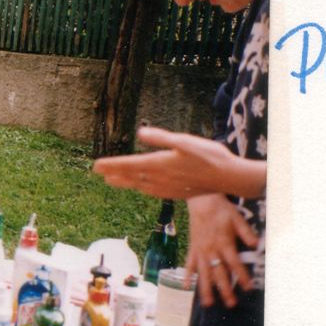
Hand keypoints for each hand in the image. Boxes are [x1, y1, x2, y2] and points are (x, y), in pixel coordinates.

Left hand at [93, 126, 251, 198]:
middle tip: (99, 172)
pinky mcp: (177, 193)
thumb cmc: (209, 156)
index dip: (112, 165)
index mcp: (160, 164)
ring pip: (140, 185)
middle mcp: (161, 178)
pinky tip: (141, 188)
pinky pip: (153, 192)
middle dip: (114, 174)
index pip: (129, 165)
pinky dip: (141, 189)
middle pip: (131, 177)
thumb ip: (161, 138)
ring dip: (125, 182)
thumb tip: (141, 133)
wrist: (229, 178)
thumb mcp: (185, 141)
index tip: (96, 166)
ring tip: (112, 181)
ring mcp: (168, 188)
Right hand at [183, 193, 257, 307]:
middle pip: (219, 273)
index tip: (249, 288)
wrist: (201, 200)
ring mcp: (200, 251)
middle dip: (225, 289)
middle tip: (231, 303)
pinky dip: (187, 275)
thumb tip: (258, 245)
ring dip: (205, 289)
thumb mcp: (237, 219)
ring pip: (203, 273)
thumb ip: (246, 233)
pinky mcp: (192, 248)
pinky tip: (185, 287)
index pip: (234, 264)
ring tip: (208, 303)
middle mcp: (211, 250)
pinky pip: (189, 264)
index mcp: (224, 243)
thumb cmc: (221, 210)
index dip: (242, 277)